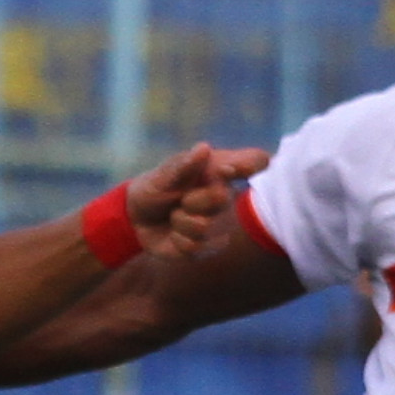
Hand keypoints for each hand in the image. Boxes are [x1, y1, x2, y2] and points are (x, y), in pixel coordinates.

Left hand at [124, 142, 270, 257]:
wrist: (139, 219)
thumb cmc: (155, 188)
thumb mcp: (162, 175)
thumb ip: (185, 165)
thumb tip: (204, 148)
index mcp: (221, 169)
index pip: (256, 160)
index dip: (251, 164)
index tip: (227, 169)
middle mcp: (228, 195)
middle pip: (221, 198)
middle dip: (191, 201)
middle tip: (181, 200)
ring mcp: (223, 222)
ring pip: (206, 227)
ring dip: (180, 222)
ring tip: (176, 217)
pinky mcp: (213, 246)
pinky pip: (197, 247)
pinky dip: (178, 242)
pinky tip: (177, 235)